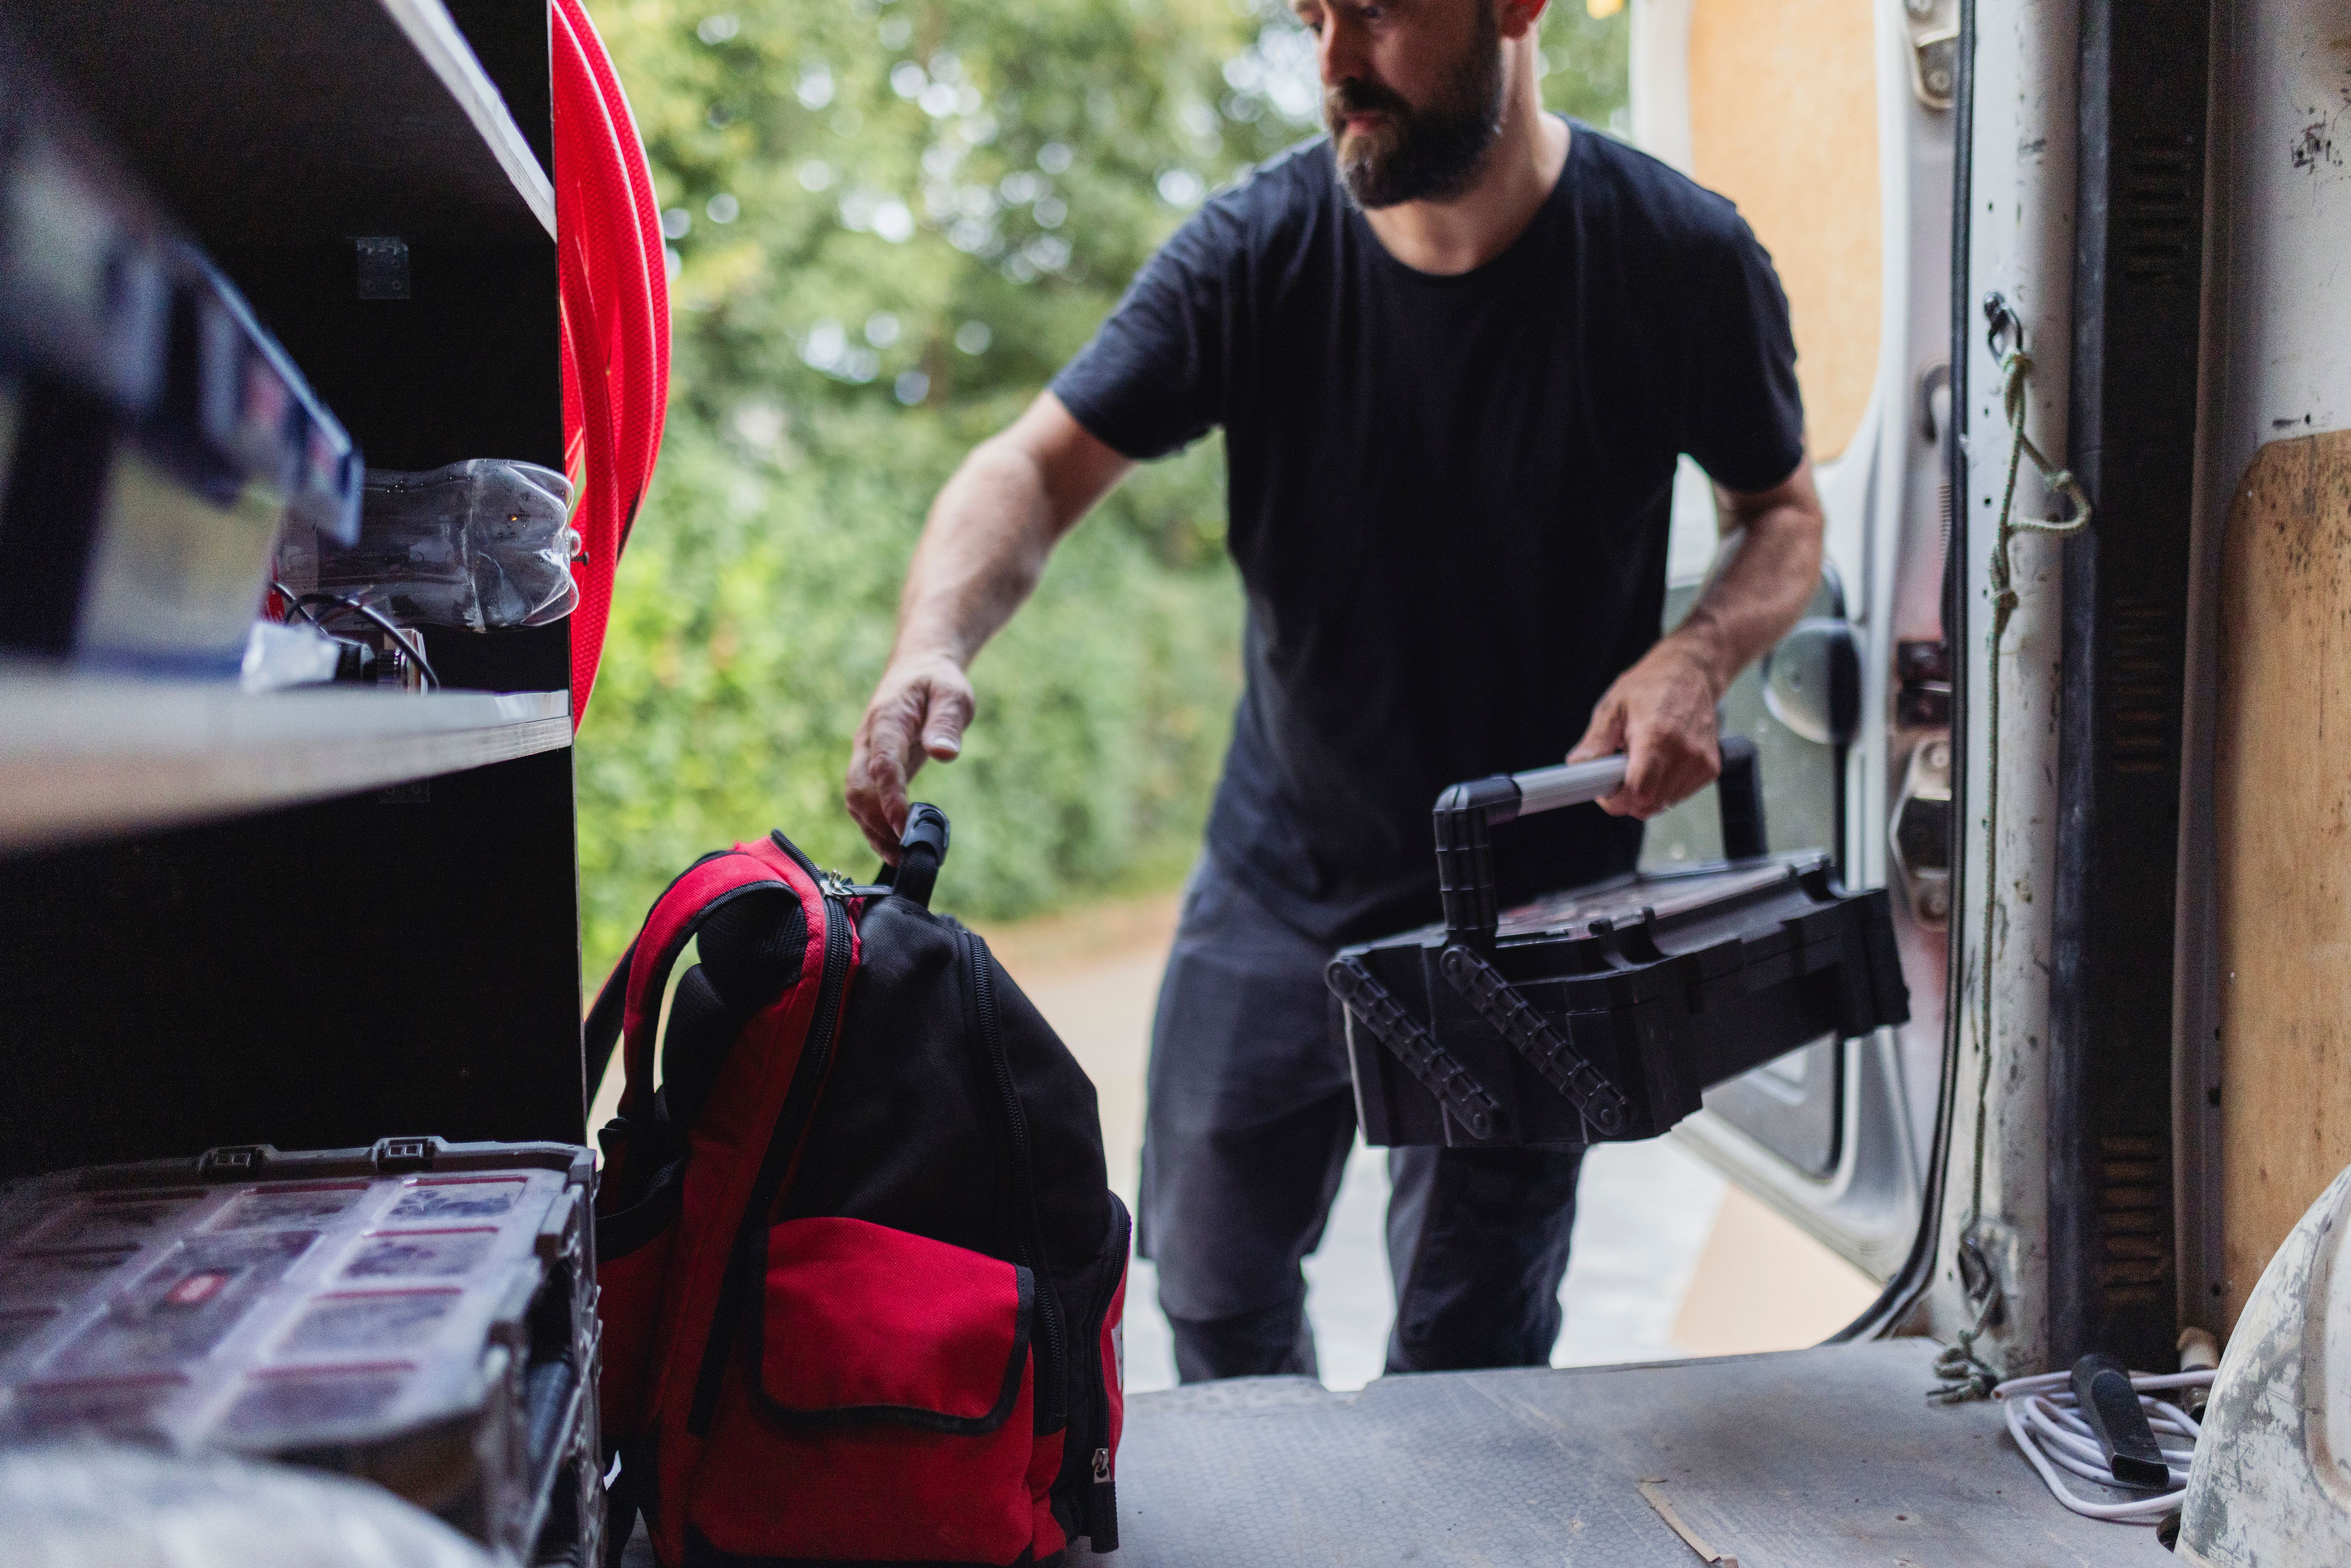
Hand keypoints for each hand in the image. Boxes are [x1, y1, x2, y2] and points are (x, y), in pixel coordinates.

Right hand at [845, 652, 973, 859]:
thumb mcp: (952, 694)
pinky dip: (874, 826)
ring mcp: (866, 755)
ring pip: (855, 800)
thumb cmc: (937, 682)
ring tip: (901, 856)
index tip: (905, 826)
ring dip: (873, 830)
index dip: (890, 798)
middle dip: (878, 822)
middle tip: (907, 849)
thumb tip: (945, 753)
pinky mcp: (872, 768)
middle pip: (858, 788)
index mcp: (887, 720)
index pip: (882, 765)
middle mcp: (868, 741)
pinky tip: (893, 846)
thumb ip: (946, 722)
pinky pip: (863, 801)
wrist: (918, 670)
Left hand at [1568, 635, 1723, 818]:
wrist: (1691, 671)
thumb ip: (1596, 741)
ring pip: (1664, 804)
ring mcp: (1700, 762)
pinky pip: (1680, 795)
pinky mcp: (1710, 768)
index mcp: (1656, 738)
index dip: (1615, 800)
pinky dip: (1665, 788)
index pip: (1636, 794)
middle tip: (1619, 772)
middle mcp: (1684, 753)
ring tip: (1641, 761)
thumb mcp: (1614, 706)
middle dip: (1627, 798)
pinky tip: (1660, 763)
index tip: (1605, 789)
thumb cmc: (1652, 685)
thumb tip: (1579, 766)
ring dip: (1646, 793)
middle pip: (1649, 805)